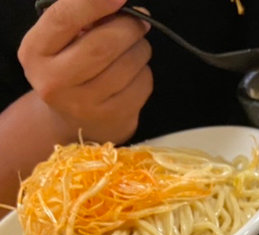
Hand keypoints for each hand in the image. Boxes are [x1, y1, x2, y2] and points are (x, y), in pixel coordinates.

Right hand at [17, 0, 153, 143]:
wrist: (74, 120)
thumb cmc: (69, 68)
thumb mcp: (61, 42)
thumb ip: (82, 20)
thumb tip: (121, 6)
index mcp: (36, 52)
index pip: (65, 19)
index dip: (94, 3)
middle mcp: (55, 82)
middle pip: (103, 45)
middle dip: (129, 27)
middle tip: (140, 21)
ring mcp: (86, 105)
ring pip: (128, 65)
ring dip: (141, 48)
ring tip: (136, 46)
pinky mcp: (114, 119)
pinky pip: (142, 84)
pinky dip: (144, 71)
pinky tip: (134, 72)